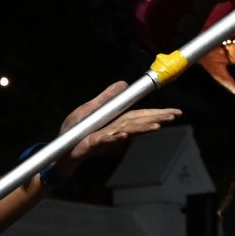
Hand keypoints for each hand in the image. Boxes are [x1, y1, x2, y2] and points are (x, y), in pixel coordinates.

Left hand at [65, 82, 180, 159]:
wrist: (60, 152)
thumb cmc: (74, 132)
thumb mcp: (90, 109)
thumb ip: (107, 98)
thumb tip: (124, 83)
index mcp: (115, 121)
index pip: (140, 116)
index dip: (157, 113)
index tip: (174, 112)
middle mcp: (114, 130)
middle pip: (138, 123)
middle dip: (157, 119)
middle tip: (174, 116)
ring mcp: (104, 138)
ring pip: (126, 132)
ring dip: (141, 129)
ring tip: (157, 126)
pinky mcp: (90, 144)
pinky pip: (103, 140)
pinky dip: (114, 138)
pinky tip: (124, 135)